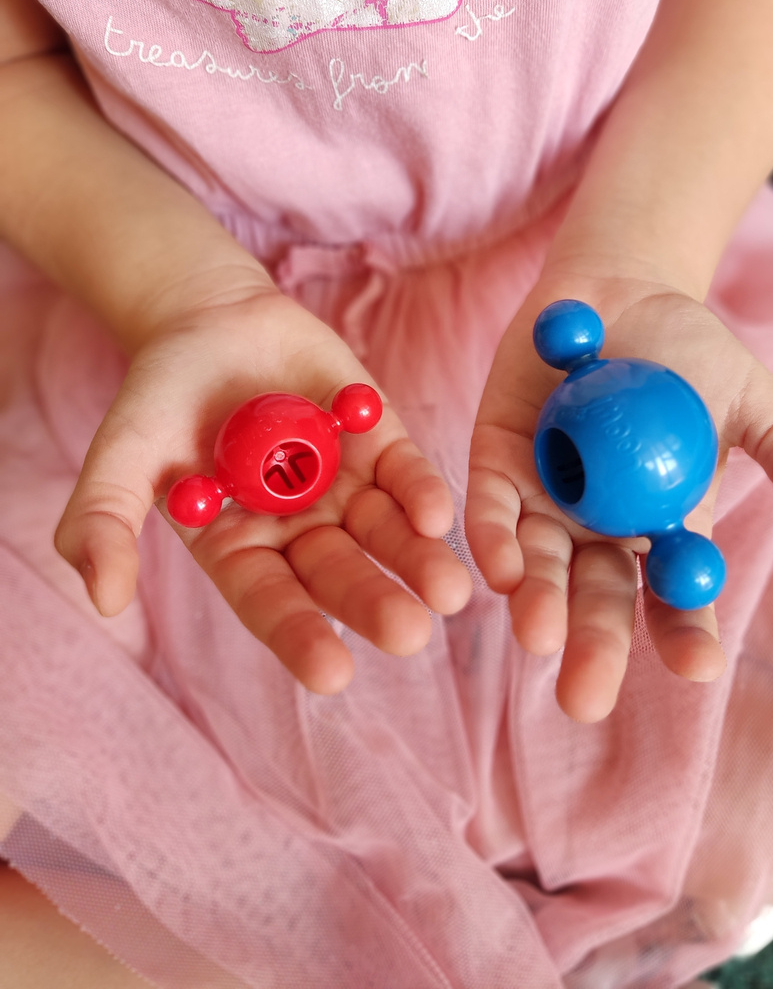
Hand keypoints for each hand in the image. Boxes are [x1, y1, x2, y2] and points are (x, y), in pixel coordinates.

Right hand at [55, 287, 471, 693]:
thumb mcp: (121, 456)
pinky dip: (421, 492)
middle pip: (339, 575)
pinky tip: (437, 516)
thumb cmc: (158, 396)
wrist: (207, 318)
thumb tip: (103, 600)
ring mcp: (343, 486)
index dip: (300, 637)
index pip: (271, 603)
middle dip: (374, 604)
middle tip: (410, 633)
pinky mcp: (378, 440)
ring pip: (385, 534)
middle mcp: (299, 529)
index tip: (333, 675)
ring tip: (449, 591)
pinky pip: (404, 472)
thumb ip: (103, 523)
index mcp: (240, 549)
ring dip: (417, 561)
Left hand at [466, 275, 772, 722]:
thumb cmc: (693, 355)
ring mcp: (545, 501)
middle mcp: (600, 531)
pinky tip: (499, 568)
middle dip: (593, 648)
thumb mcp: (757, 402)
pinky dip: (493, 539)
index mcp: (665, 532)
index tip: (698, 667)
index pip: (678, 600)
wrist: (620, 290)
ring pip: (538, 567)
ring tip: (541, 638)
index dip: (686, 635)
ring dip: (537, 605)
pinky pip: (490, 511)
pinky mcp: (496, 464)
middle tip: (585, 698)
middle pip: (597, 601)